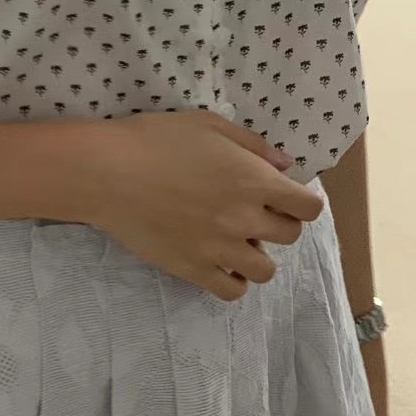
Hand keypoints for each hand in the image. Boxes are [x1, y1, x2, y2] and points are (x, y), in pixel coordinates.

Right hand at [58, 110, 325, 300]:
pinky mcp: (193, 269)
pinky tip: (218, 262)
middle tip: (253, 212)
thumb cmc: (154, 139)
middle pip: (289, 236)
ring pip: (265, 270)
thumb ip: (252, 145)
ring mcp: (220, 249)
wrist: (107, 172)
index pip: (309, 207)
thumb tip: (284, 166)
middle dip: (278, 223)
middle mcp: (245, 219)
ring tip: (235, 241)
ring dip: (257, 255)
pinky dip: (232, 279)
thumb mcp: (207, 125)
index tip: (284, 195)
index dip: (301, 200)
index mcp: (254, 181)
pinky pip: (232, 291)